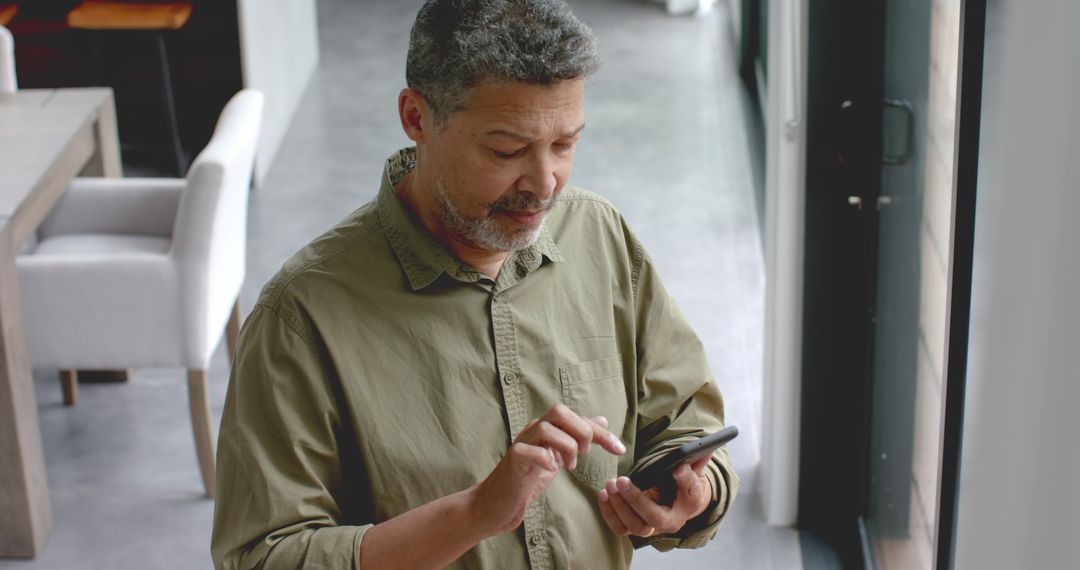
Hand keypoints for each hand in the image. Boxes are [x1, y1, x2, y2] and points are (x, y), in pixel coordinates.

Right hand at [468, 404, 626, 535]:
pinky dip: (546, 459)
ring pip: (547, 428)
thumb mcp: (558, 457)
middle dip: (581, 432)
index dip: (601, 432)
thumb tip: (602, 420)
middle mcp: (534, 430)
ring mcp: (522, 444)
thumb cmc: (526, 479)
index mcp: (547, 429)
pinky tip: (551, 471)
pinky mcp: (513, 460)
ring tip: (568, 466)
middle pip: (560, 411)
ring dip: (566, 447)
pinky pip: (530, 450)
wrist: (495, 503)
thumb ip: (577, 438)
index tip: (619, 449)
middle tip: (583, 454)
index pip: (578, 418)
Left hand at [598, 457, 711, 538]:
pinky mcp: (636, 528)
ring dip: (619, 507)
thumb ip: (696, 462)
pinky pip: (620, 528)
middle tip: (621, 480)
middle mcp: (671, 521)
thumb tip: (704, 449)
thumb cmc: (685, 484)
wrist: (678, 503)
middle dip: (636, 500)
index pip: (689, 492)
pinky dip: (609, 513)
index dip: (684, 480)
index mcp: (689, 504)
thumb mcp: (693, 472)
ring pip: (635, 526)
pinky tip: (603, 494)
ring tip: (610, 484)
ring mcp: (652, 528)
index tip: (677, 468)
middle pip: (654, 518)